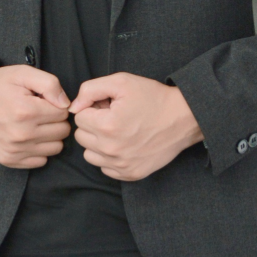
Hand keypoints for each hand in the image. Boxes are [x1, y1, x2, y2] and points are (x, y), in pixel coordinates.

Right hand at [0, 65, 71, 168]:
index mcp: (26, 111)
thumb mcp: (22, 73)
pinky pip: (41, 161)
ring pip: (55, 148)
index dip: (57, 105)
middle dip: (56, 120)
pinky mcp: (9, 160)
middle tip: (41, 112)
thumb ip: (49, 84)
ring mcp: (15, 150)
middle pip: (62, 132)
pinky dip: (39, 149)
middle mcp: (21, 134)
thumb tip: (66, 104)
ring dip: (50, 136)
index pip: (63, 113)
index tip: (44, 101)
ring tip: (36, 124)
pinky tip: (30, 136)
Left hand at [70, 73, 203, 181]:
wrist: (183, 118)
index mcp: (107, 126)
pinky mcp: (131, 174)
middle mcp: (112, 150)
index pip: (79, 118)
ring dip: (98, 142)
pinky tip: (124, 143)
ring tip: (117, 130)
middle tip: (113, 116)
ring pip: (90, 155)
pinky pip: (105, 168)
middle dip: (93, 124)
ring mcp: (121, 165)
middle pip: (82, 137)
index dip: (92, 107)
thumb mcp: (121, 82)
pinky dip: (109, 157)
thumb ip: (90, 90)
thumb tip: (73, 107)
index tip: (108, 105)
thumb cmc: (152, 97)